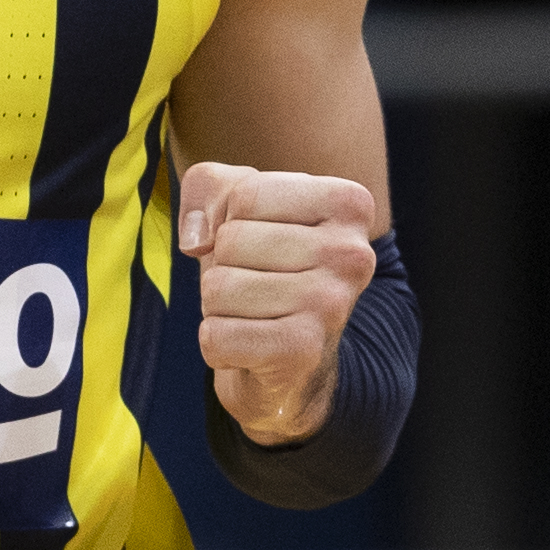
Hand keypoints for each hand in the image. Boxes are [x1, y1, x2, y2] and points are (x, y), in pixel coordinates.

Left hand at [179, 162, 375, 446]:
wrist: (295, 365)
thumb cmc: (266, 269)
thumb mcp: (238, 206)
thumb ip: (208, 184)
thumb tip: (197, 239)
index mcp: (348, 204)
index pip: (245, 194)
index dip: (230, 219)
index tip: (261, 242)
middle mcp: (352, 254)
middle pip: (230, 240)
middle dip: (224, 266)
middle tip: (257, 286)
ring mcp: (331, 305)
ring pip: (218, 287)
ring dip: (219, 307)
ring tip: (254, 315)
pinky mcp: (302, 352)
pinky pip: (215, 336)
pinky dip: (216, 345)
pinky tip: (249, 348)